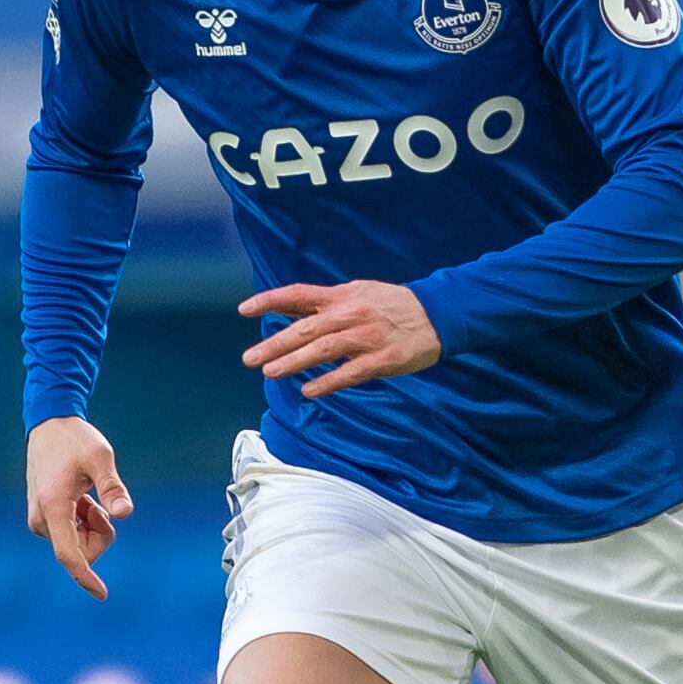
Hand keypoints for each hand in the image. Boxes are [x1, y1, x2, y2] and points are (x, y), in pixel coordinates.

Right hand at [25, 415, 133, 599]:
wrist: (49, 425)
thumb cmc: (76, 440)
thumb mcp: (100, 457)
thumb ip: (112, 487)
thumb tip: (125, 514)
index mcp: (54, 507)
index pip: (69, 554)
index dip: (86, 576)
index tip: (102, 594)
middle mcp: (41, 519)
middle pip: (81, 550)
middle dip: (100, 534)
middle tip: (100, 503)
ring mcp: (39, 520)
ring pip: (77, 543)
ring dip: (91, 526)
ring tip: (87, 496)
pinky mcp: (41, 519)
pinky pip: (71, 535)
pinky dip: (84, 522)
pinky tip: (80, 498)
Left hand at [239, 280, 439, 399]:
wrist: (438, 313)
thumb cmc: (391, 304)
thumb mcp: (357, 293)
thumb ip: (323, 304)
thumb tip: (285, 310)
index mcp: (342, 296)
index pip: (298, 294)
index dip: (270, 300)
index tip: (244, 310)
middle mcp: (351, 313)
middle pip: (306, 328)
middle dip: (275, 344)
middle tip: (249, 358)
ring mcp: (367, 337)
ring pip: (324, 350)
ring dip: (295, 362)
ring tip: (270, 372)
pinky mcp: (384, 358)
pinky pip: (351, 372)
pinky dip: (328, 381)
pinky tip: (308, 390)